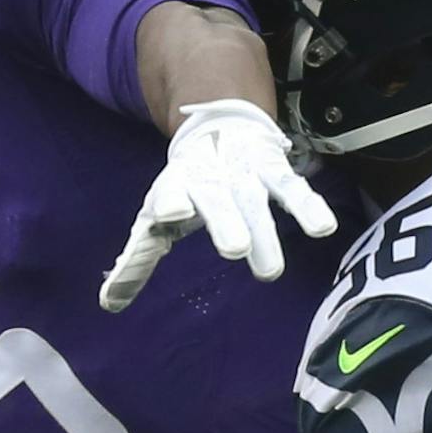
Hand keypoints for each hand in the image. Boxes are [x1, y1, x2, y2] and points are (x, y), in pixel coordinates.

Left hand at [100, 98, 337, 311]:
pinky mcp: (275, 171)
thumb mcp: (155, 221)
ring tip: (273, 267)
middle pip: (219, 201)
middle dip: (226, 222)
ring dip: (267, 229)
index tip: (170, 215)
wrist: (217, 128)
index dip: (171, 203)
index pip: (171, 194)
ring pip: (257, 199)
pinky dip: (308, 207)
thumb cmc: (185, 189)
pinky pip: (293, 190)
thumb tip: (108, 304)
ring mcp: (246, 174)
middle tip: (235, 249)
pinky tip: (323, 228)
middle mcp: (212, 180)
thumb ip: (136, 262)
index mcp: (176, 187)